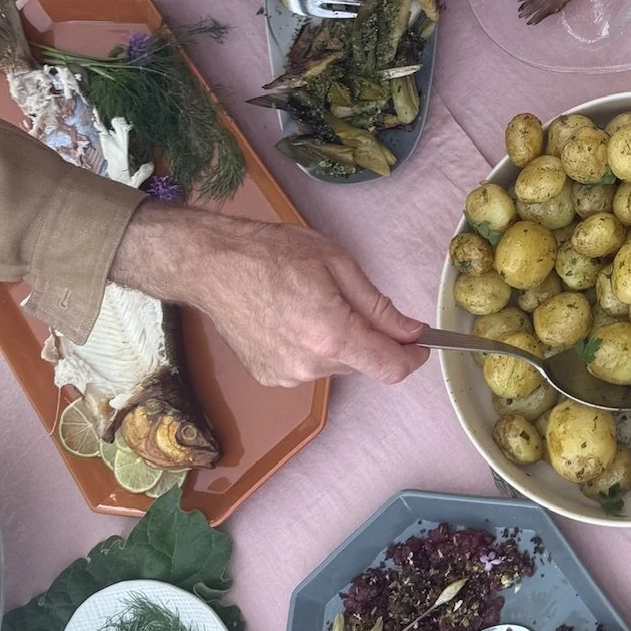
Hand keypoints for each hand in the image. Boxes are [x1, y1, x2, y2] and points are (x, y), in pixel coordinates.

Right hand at [111, 204, 426, 385]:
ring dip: (340, 341)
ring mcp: (286, 376)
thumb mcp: (337, 265)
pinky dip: (314, 346)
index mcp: (332, 336)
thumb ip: (378, 306)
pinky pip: (310, 366)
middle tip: (350, 298)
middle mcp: (310, 366)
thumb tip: (411, 331)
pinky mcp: (269, 377)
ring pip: (337, 365)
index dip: (413, 357)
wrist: (210, 264)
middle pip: (364, 364)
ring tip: (312, 301)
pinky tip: (293, 316)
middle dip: (371, 338)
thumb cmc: (272, 253)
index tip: (420, 342)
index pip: (391, 368)